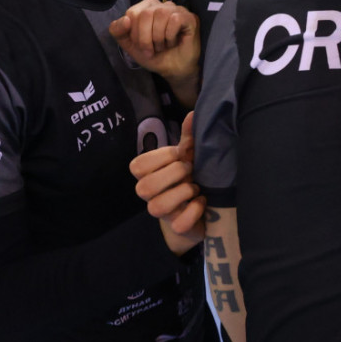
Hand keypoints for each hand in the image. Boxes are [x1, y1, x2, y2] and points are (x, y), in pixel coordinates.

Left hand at [109, 0, 200, 106]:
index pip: (133, 12)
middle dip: (145, 37)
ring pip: (161, 14)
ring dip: (158, 37)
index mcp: (146, 9)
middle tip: (150, 50)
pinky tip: (173, 42)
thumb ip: (118, 31)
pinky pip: (175, 19)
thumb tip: (125, 19)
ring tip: (162, 46)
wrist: (173, 70)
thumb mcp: (130, 45)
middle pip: (146, 13)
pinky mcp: (189, 17)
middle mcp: (161, 6)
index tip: (140, 46)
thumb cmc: (154, 55)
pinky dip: (170, 35)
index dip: (134, 33)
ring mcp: (177, 10)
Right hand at [130, 113, 205, 254]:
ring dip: (182, 192)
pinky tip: (202, 202)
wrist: (200, 210)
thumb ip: (188, 138)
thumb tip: (192, 113)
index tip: (181, 155)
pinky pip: (180, 223)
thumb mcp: (187, 157)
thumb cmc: (188, 177)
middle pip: (144, 187)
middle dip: (173, 174)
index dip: (162, 157)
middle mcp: (150, 196)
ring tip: (195, 187)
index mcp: (147, 175)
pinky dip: (194, 210)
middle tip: (190, 170)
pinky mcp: (178, 228)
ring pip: (157, 207)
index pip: (138, 166)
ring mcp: (162, 214)